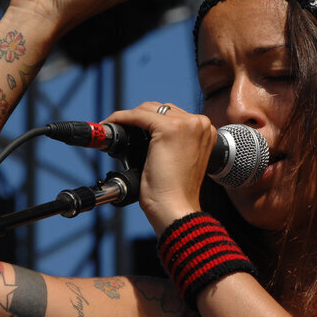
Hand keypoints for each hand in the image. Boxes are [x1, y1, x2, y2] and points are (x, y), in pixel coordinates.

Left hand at [103, 102, 214, 233]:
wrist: (175, 208)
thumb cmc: (175, 193)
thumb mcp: (179, 160)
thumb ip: (173, 143)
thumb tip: (149, 135)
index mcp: (205, 130)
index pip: (172, 115)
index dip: (149, 120)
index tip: (133, 128)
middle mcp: (200, 123)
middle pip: (161, 109)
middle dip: (139, 118)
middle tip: (121, 130)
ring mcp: (187, 124)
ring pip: (149, 109)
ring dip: (129, 117)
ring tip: (114, 127)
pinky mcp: (169, 128)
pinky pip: (138, 115)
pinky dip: (121, 118)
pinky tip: (111, 124)